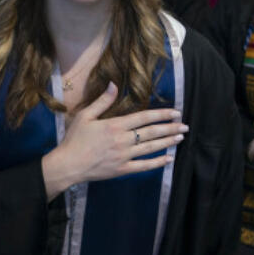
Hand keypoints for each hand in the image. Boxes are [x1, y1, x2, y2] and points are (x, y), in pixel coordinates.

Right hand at [41, 82, 186, 198]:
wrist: (68, 165)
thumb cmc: (74, 139)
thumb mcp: (85, 116)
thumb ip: (102, 101)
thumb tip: (114, 84)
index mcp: (115, 125)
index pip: (144, 117)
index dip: (162, 114)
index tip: (175, 112)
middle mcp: (123, 140)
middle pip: (152, 132)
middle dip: (170, 128)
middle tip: (185, 126)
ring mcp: (124, 156)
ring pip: (151, 148)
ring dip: (168, 142)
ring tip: (180, 138)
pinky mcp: (122, 169)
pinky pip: (144, 166)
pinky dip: (157, 162)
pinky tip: (168, 158)